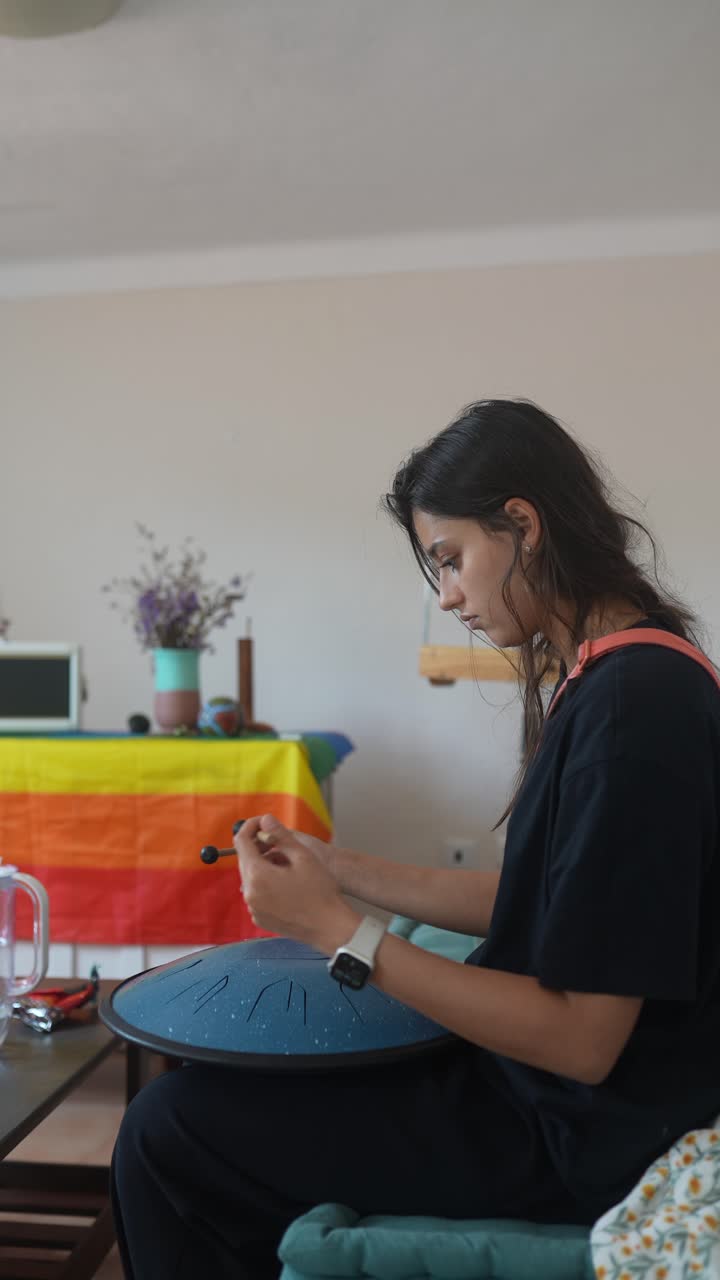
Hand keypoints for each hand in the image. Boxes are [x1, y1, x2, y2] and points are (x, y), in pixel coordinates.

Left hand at [233, 815, 357, 952]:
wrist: (330, 926)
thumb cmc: (320, 891)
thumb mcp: (302, 856)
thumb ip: (280, 835)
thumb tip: (265, 819)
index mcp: (257, 875)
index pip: (241, 842)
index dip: (250, 827)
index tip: (262, 823)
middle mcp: (250, 893)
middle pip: (245, 860)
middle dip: (258, 847)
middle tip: (280, 842)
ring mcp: (254, 909)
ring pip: (252, 877)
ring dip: (264, 866)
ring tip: (288, 864)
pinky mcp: (260, 919)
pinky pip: (257, 894)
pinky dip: (267, 884)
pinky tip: (287, 884)